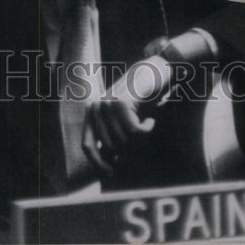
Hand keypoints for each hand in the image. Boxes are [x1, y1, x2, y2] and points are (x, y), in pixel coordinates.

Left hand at [82, 56, 171, 174]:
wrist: (157, 70)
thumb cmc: (141, 98)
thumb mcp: (122, 119)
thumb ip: (112, 136)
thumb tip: (107, 165)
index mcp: (92, 111)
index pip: (87, 146)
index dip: (98, 163)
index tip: (110, 173)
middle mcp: (96, 107)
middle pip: (110, 147)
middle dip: (129, 148)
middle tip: (141, 135)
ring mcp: (107, 104)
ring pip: (123, 141)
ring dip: (140, 139)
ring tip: (146, 124)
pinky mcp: (121, 103)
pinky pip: (135, 133)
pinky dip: (147, 130)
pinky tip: (151, 121)